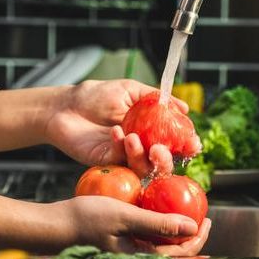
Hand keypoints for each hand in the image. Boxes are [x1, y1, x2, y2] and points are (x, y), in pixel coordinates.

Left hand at [47, 79, 192, 176]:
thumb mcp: (130, 90)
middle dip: (166, 160)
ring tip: (132, 137)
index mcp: (150, 130)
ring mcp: (124, 157)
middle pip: (163, 164)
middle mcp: (141, 147)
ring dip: (141, 155)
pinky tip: (115, 131)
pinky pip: (121, 161)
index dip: (187, 146)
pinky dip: (120, 147)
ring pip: (143, 168)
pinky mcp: (107, 163)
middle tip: (159, 149)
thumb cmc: (96, 96)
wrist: (65, 105)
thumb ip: (156, 98)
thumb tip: (184, 108)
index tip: (193, 144)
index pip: (175, 143)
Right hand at [57, 196, 210, 255]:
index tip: (207, 220)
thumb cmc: (86, 219)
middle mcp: (138, 258)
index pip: (181, 253)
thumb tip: (192, 228)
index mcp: (142, 257)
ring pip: (161, 245)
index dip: (198, 238)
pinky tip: (160, 212)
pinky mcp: (121, 242)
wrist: (55, 225)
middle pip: (174, 252)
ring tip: (186, 214)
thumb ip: (158, 223)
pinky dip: (159, 226)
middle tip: (203, 216)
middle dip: (191, 236)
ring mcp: (129, 251)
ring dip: (176, 231)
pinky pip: (147, 237)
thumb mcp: (125, 216)